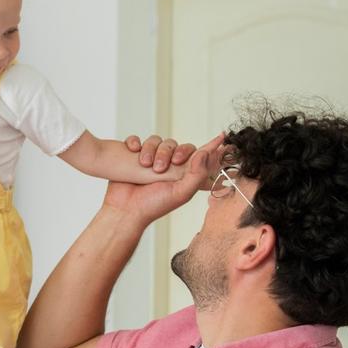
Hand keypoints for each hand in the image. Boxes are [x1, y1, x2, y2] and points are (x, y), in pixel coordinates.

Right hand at [105, 133, 225, 228]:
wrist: (124, 210)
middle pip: (177, 145)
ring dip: (151, 150)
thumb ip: (197, 175)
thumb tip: (204, 153)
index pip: (201, 156)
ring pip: (157, 141)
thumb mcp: (181, 193)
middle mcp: (170, 166)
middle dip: (170, 152)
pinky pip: (137, 140)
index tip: (223, 137)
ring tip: (145, 166)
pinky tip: (133, 152)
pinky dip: (134, 144)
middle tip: (162, 168)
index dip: (212, 147)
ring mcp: (152, 160)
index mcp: (184, 175)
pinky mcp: (135, 156)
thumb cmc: (153, 206)